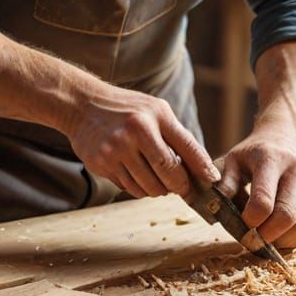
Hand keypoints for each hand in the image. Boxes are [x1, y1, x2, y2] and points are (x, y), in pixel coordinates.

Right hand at [66, 82, 218, 198]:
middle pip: (169, 174)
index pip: (187, 147)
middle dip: (180, 186)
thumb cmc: (127, 109)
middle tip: (182, 188)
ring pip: (149, 187)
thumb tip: (200, 169)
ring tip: (156, 179)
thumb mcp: (155, 110)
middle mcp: (137, 131)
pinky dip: (138, 188)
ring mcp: (117, 149)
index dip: (202, 168)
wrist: (83, 105)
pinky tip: (135, 174)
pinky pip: (129, 188)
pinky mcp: (102, 164)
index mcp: (156, 115)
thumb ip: (175, 135)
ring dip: (158, 189)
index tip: (212, 182)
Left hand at [218, 124, 295, 247]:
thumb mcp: (232, 161)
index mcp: (270, 158)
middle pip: (287, 215)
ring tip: (269, 239)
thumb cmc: (252, 154)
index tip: (242, 225)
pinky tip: (286, 236)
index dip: (251, 222)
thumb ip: (224, 184)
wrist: (283, 135)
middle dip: (268, 236)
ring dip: (285, 240)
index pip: (264, 201)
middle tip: (254, 240)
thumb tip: (217, 210)